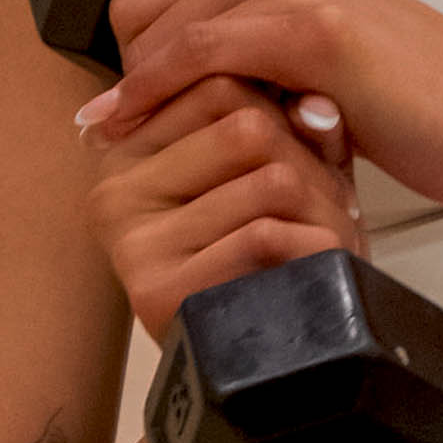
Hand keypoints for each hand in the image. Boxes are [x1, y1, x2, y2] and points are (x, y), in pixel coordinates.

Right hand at [75, 72, 359, 344]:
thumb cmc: (283, 250)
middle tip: (328, 205)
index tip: (307, 154)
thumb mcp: (286, 168)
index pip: (220, 85)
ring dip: (322, 210)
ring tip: (325, 239)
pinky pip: (264, 237)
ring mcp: (130, 243)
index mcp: (131, 149)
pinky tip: (314, 271)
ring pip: (268, 179)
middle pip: (248, 126)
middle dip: (310, 163)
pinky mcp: (156, 290)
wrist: (270, 358)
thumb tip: (313, 100)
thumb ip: (295, 121)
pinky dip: (313, 249)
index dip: (287, 111)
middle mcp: (114, 190)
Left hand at [83, 0, 442, 211]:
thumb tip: (143, 89)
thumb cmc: (404, 95)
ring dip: (154, 103)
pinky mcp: (306, 26)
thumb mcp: (303, 56)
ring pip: (156, 38)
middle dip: (139, 87)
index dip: (132, 68)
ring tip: (194, 152)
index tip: (135, 123)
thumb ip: (238, 50)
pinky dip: (155, 97)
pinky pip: (191, 56)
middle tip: (175, 146)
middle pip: (138, 19)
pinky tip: (144, 134)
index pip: (145, 2)